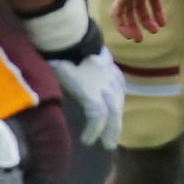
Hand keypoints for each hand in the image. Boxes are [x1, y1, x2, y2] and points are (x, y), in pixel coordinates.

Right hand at [19, 0, 124, 147]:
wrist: (66, 39)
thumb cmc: (67, 46)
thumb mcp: (78, 56)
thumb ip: (80, 65)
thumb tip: (68, 68)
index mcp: (108, 69)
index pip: (116, 91)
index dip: (114, 105)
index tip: (111, 116)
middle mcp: (111, 80)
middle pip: (117, 105)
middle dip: (115, 124)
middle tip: (111, 141)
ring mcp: (105, 88)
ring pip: (112, 114)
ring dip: (108, 130)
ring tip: (103, 143)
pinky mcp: (94, 96)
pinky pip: (98, 117)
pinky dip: (94, 130)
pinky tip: (88, 140)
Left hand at [111, 0, 183, 43]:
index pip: (152, 0)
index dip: (157, 13)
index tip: (163, 24)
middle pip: (138, 7)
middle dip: (144, 21)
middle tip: (152, 32)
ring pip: (125, 12)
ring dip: (131, 27)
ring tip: (138, 39)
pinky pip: (117, 14)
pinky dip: (121, 25)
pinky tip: (128, 35)